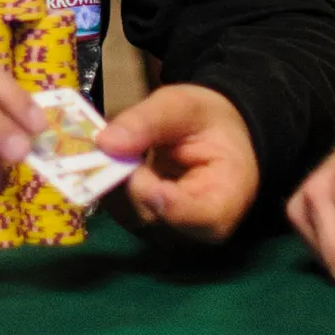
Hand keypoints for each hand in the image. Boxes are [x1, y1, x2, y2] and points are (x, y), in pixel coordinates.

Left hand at [96, 84, 258, 242]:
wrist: (212, 133)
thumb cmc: (207, 120)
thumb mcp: (182, 105)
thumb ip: (148, 121)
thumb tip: (106, 142)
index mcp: (228, 196)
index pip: (202, 217)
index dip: (166, 202)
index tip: (138, 175)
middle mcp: (202, 225)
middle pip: (157, 218)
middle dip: (127, 181)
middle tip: (112, 145)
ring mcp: (173, 229)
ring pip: (130, 217)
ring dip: (111, 182)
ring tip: (114, 147)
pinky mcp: (149, 223)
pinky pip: (120, 211)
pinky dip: (108, 185)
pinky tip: (110, 159)